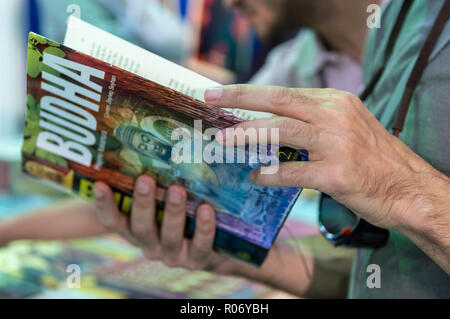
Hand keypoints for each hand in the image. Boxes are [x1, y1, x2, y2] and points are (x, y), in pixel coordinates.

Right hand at [93, 176, 235, 271]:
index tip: (99, 184)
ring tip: (177, 190)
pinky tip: (205, 209)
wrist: (215, 247)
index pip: (113, 221)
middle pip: (141, 228)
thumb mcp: (167, 199)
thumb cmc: (184, 214)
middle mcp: (150, 246)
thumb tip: (161, 142)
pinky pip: (200, 245)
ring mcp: (173, 256)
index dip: (104, 205)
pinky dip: (203, 227)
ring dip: (173, 212)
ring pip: (169, 237)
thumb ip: (160, 181)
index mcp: (136, 231)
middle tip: (145, 179)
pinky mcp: (197, 260)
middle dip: (143, 203)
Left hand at [205, 85, 443, 230]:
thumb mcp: (346, 128)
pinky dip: (270, 174)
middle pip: (278, 101)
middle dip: (239, 99)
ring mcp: (338, 144)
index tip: (221, 94)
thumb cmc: (373, 160)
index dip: (249, 93)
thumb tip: (267, 126)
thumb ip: (311, 122)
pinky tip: (256, 177)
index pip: (284, 92)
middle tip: (209, 101)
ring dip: (247, 134)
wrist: (409, 189)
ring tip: (222, 142)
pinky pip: (294, 172)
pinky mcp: (338, 173)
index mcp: (336, 102)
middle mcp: (336, 116)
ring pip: (281, 131)